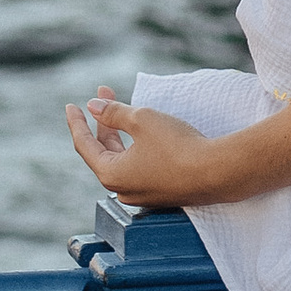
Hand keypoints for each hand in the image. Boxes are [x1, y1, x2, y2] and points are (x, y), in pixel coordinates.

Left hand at [64, 92, 215, 206]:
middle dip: (103, 122)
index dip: (77, 122)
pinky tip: (144, 133)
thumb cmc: (178, 146)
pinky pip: (141, 168)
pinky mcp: (162, 194)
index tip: (71, 106)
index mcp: (111, 174)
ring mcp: (144, 195)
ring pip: (124, 160)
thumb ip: (113, 112)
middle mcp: (123, 190)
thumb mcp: (142, 120)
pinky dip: (136, 148)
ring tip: (124, 110)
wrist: (219, 172)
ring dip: (121, 134)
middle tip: (105, 94)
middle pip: (104, 152)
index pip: (84, 145)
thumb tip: (94, 107)